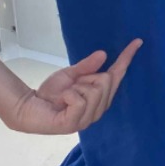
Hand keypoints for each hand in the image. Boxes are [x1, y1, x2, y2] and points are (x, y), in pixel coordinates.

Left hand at [6, 40, 141, 134]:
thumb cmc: (50, 93)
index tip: (137, 41)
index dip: (126, 58)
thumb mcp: (71, 75)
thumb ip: (87, 67)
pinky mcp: (73, 124)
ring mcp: (87, 119)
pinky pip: (79, 101)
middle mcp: (98, 109)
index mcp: (100, 97)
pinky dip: (69, 95)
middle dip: (88, 77)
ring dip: (77, 88)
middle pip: (107, 81)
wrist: (27, 107)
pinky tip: (62, 100)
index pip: (117, 75)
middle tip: (73, 85)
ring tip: (66, 95)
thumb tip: (104, 54)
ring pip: (95, 91)